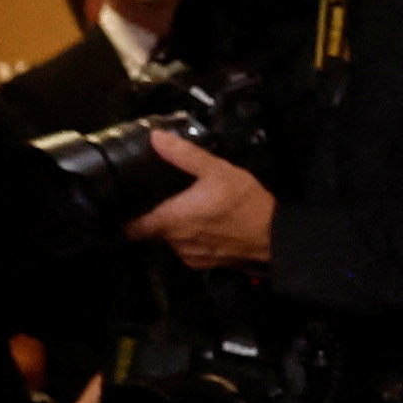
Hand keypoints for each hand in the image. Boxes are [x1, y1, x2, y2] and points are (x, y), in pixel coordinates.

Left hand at [129, 139, 275, 269]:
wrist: (275, 236)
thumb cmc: (246, 204)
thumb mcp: (216, 170)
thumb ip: (183, 155)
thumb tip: (157, 139)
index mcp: (172, 219)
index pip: (132, 226)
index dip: (127, 215)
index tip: (129, 203)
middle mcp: (177, 241)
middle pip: (153, 229)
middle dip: (158, 214)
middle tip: (169, 198)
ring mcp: (190, 255)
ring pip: (171, 239)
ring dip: (176, 227)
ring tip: (191, 210)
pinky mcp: (205, 263)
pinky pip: (188, 250)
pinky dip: (192, 239)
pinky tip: (207, 226)